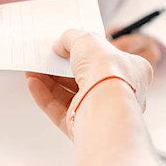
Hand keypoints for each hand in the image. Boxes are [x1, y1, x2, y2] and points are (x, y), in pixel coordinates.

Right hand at [27, 30, 152, 137]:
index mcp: (133, 72)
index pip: (109, 59)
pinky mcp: (82, 127)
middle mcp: (119, 94)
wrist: (106, 107)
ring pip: (69, 95)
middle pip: (85, 77)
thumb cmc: (108, 71)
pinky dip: (44, 96)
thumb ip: (72, 38)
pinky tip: (32, 83)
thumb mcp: (88, 40)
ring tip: (32, 68)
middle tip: (45, 56)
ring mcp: (100, 112)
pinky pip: (59, 111)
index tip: (67, 45)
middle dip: (61, 66)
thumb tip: (60, 44)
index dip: (87, 50)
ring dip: (49, 80)